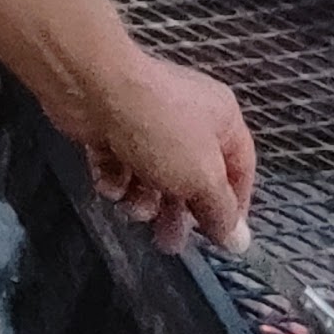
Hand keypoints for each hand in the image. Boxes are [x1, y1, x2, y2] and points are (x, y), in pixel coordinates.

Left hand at [67, 45, 257, 254]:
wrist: (94, 90)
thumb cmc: (160, 130)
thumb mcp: (202, 177)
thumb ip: (221, 213)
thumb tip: (239, 242)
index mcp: (222, 120)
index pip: (239, 170)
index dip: (232, 208)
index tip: (220, 240)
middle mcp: (189, 119)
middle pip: (192, 179)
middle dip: (178, 213)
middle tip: (167, 242)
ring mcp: (148, 123)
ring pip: (153, 177)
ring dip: (143, 200)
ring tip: (132, 209)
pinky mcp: (112, 128)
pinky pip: (121, 165)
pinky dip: (115, 179)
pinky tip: (110, 182)